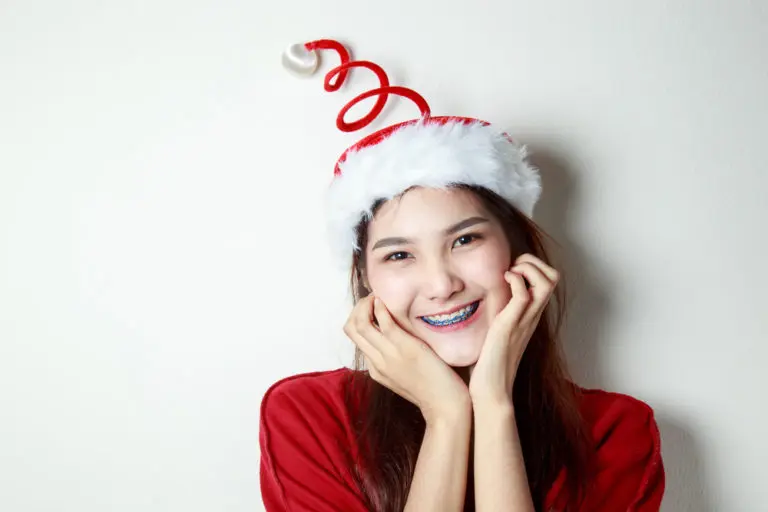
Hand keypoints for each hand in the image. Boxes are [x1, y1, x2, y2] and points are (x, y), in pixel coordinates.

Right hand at [344, 295, 470, 422]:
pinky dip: (380, 307)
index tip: (372, 307)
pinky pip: (384, 322)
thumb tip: (397, 341)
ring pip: (361, 323)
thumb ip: (396, 360)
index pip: (355, 338)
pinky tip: (385, 301)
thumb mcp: (406, 377)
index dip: (359, 317)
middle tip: (372, 299)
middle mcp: (377, 362)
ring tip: (378, 297)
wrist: (445, 407)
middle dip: (357, 308)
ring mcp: (389, 355)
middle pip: (351, 328)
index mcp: (375, 369)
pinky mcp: (405, 348)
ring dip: (366, 304)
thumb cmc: (433, 391)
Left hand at [468, 253, 559, 405]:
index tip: (510, 270)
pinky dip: (515, 280)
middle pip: (554, 276)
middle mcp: (532, 315)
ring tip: (508, 276)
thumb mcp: (496, 330)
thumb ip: (497, 313)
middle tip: (511, 269)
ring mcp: (524, 320)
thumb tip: (483, 296)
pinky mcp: (511, 325)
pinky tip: (501, 284)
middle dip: (533, 261)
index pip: (549, 279)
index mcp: (530, 315)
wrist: (490, 389)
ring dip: (527, 268)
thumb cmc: (489, 363)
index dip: (533, 265)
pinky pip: (523, 294)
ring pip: (547, 281)